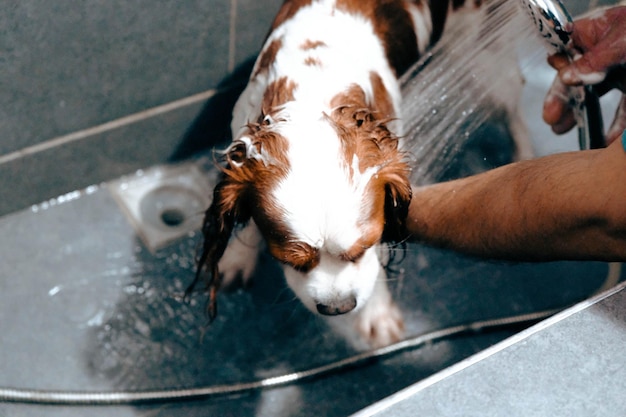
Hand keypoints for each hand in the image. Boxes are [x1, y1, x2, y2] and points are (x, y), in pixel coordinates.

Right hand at [542, 6, 625, 143]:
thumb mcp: (623, 43)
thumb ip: (594, 61)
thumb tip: (567, 77)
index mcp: (597, 32)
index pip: (568, 49)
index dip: (560, 69)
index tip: (560, 86)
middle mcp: (605, 52)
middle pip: (578, 77)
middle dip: (564, 100)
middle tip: (553, 120)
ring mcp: (621, 70)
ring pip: (596, 94)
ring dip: (582, 115)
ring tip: (566, 131)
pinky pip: (623, 108)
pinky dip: (616, 125)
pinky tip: (606, 140)